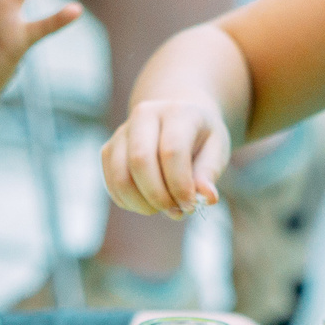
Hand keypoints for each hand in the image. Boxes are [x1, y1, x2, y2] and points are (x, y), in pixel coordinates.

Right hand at [102, 95, 230, 218]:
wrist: (176, 121)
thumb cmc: (199, 139)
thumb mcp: (216, 150)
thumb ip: (209, 173)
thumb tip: (207, 198)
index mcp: (176, 112)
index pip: (171, 151)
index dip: (180, 185)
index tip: (190, 206)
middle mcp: (144, 115)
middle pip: (140, 161)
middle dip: (158, 196)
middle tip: (176, 212)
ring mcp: (122, 132)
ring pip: (121, 177)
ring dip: (142, 204)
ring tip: (163, 208)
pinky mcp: (109, 150)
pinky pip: (112, 185)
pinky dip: (130, 203)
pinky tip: (149, 203)